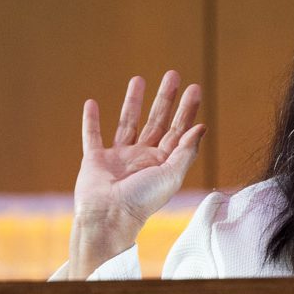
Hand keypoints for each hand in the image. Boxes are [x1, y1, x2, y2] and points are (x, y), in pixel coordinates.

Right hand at [68, 71, 204, 277]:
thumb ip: (186, 151)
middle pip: (156, 121)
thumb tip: (202, 127)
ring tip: (138, 79)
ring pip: (127, 123)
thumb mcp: (170, 175)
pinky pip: (92, 136)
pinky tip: (92, 103)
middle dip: (165, 99)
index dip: (187, 110)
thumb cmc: (141, 201)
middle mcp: (142, 158)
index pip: (178, 131)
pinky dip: (91, 121)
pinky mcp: (95, 160)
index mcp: (162, 163)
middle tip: (172, 75)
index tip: (194, 89)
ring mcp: (118, 158)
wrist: (107, 217)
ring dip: (132, 102)